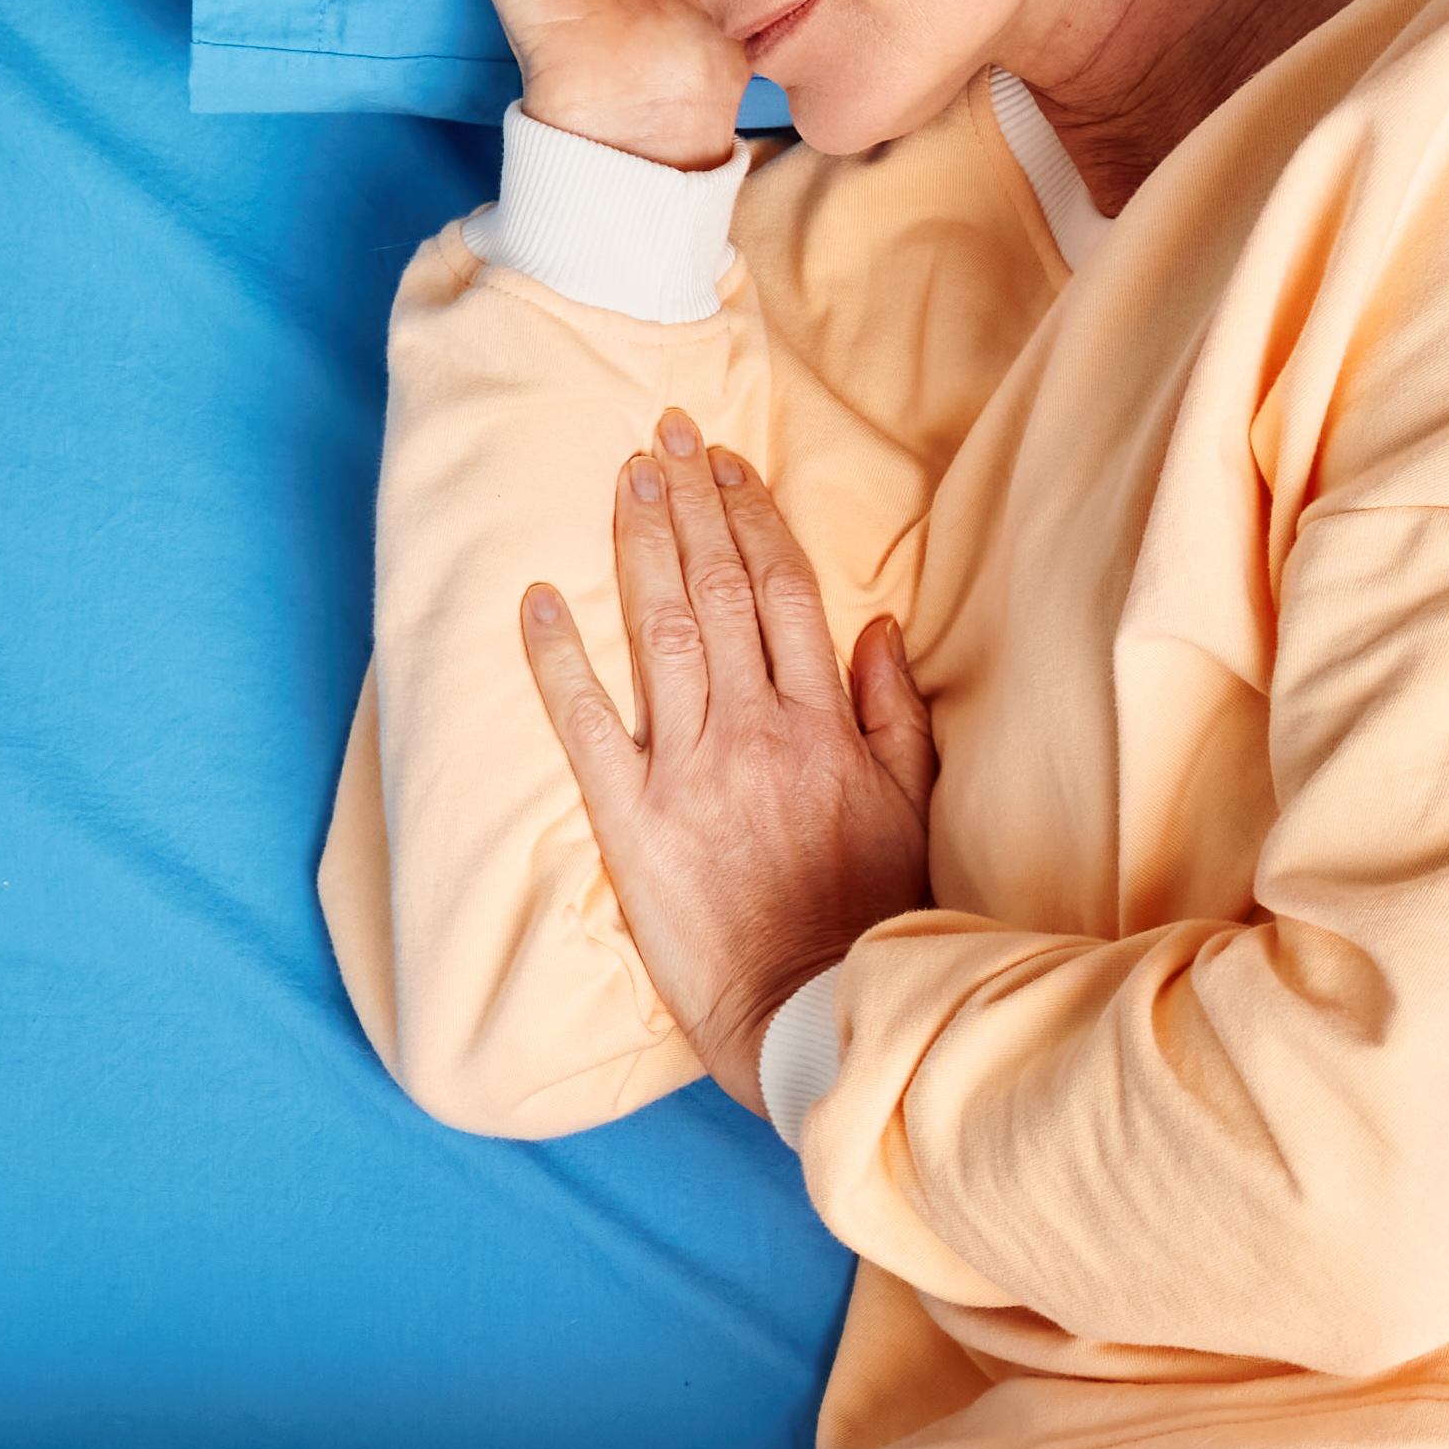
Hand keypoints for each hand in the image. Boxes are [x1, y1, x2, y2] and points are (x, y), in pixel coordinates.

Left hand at [518, 417, 936, 1108]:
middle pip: (720, 592)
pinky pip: (586, 726)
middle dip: (692, 505)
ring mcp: (690, 774)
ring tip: (622, 480)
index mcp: (824, 727)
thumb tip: (878, 629)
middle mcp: (756, 733)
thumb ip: (893, 717)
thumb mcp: (912, 811)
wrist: (815, 1012)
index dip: (753, 520)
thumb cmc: (872, 919)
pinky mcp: (633, 822)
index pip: (787, 594)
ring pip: (661, 634)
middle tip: (664, 437)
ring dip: (639, 548)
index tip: (728, 466)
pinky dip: (559, 661)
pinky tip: (536, 601)